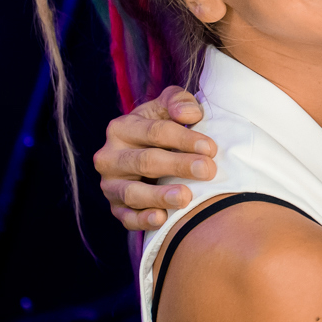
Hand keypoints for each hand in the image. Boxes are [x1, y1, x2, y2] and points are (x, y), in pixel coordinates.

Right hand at [92, 85, 220, 229]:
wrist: (143, 155)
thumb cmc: (161, 130)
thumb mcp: (167, 108)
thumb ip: (178, 102)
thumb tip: (190, 114)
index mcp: (122, 128)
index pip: (155, 132)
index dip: (184, 139)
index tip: (210, 148)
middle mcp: (110, 156)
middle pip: (146, 161)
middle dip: (179, 165)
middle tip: (207, 170)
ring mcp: (110, 185)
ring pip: (132, 192)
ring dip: (159, 196)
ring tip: (185, 197)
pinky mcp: (116, 208)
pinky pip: (126, 217)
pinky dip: (142, 220)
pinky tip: (162, 218)